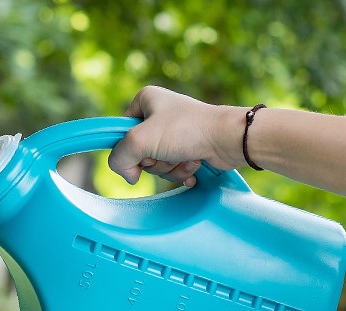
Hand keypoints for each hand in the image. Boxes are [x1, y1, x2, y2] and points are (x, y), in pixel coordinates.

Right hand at [108, 86, 244, 187]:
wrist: (226, 139)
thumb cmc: (186, 131)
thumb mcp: (139, 141)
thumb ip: (118, 158)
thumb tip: (128, 175)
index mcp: (145, 100)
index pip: (120, 132)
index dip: (128, 149)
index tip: (142, 151)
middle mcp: (158, 113)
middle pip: (138, 152)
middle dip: (154, 161)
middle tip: (168, 153)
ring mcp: (173, 131)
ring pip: (155, 163)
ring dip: (169, 168)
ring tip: (184, 158)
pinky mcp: (186, 146)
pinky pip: (171, 167)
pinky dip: (180, 171)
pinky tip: (193, 163)